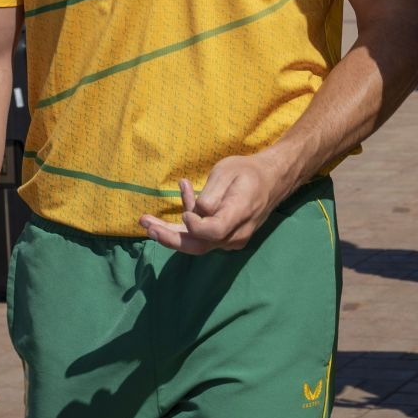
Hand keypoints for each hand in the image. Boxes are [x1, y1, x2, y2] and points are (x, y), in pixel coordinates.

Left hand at [138, 153, 287, 253]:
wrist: (272, 180)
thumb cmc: (248, 171)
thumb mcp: (228, 172)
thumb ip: (212, 194)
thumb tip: (196, 213)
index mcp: (238, 214)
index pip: (212, 232)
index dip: (194, 227)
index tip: (184, 213)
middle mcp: (235, 233)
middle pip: (198, 245)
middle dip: (168, 238)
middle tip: (145, 226)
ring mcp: (230, 239)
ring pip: (196, 242)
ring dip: (170, 232)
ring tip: (146, 220)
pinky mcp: (224, 236)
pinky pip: (202, 234)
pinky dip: (188, 220)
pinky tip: (184, 190)